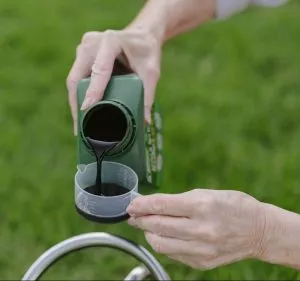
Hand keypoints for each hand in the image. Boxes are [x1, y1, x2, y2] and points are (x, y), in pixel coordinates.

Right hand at [66, 28, 160, 134]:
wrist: (142, 36)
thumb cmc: (147, 52)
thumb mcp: (151, 72)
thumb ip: (148, 95)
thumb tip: (145, 122)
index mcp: (110, 42)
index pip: (99, 71)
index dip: (92, 91)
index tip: (85, 110)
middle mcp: (91, 43)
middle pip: (77, 77)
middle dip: (77, 103)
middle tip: (80, 128)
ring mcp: (84, 48)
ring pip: (74, 79)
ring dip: (75, 101)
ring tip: (79, 125)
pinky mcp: (82, 55)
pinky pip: (77, 78)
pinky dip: (79, 95)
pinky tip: (82, 111)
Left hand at [126, 189, 266, 269]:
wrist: (258, 230)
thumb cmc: (232, 206)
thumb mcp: (207, 193)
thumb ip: (178, 201)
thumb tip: (153, 206)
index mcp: (202, 206)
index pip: (162, 205)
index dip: (142, 205)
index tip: (131, 205)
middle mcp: (201, 229)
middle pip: (158, 226)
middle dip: (140, 219)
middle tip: (133, 215)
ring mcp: (201, 249)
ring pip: (161, 244)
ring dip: (148, 234)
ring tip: (146, 226)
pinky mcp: (202, 262)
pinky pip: (173, 254)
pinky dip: (164, 244)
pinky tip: (163, 236)